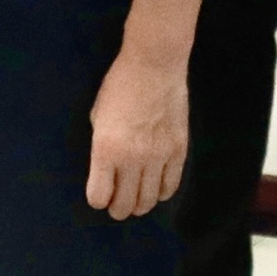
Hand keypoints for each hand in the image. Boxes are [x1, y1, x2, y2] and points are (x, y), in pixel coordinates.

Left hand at [86, 49, 188, 219]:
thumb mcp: (98, 117)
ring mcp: (158, 156)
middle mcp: (132, 158)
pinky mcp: (178, 150)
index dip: (98, 199)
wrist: (154, 65)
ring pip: (148, 200)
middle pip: (125, 204)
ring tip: (136, 199)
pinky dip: (160, 193)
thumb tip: (108, 170)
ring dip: (139, 205)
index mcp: (106, 149)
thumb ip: (102, 147)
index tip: (100, 194)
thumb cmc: (119, 86)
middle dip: (118, 209)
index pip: (99, 197)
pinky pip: (170, 186)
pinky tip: (155, 187)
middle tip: (117, 205)